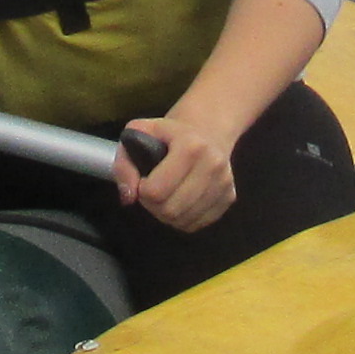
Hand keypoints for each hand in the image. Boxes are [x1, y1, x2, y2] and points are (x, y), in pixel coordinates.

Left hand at [112, 110, 243, 233]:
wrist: (206, 130)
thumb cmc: (168, 134)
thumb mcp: (139, 135)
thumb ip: (125, 164)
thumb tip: (128, 197)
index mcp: (190, 146)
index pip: (156, 190)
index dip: (142, 190)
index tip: (144, 179)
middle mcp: (212, 165)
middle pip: (170, 210)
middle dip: (153, 206)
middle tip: (152, 192)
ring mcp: (224, 183)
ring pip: (184, 221)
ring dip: (167, 215)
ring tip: (165, 196)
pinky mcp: (230, 197)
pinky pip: (197, 224)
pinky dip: (183, 219)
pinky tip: (179, 202)